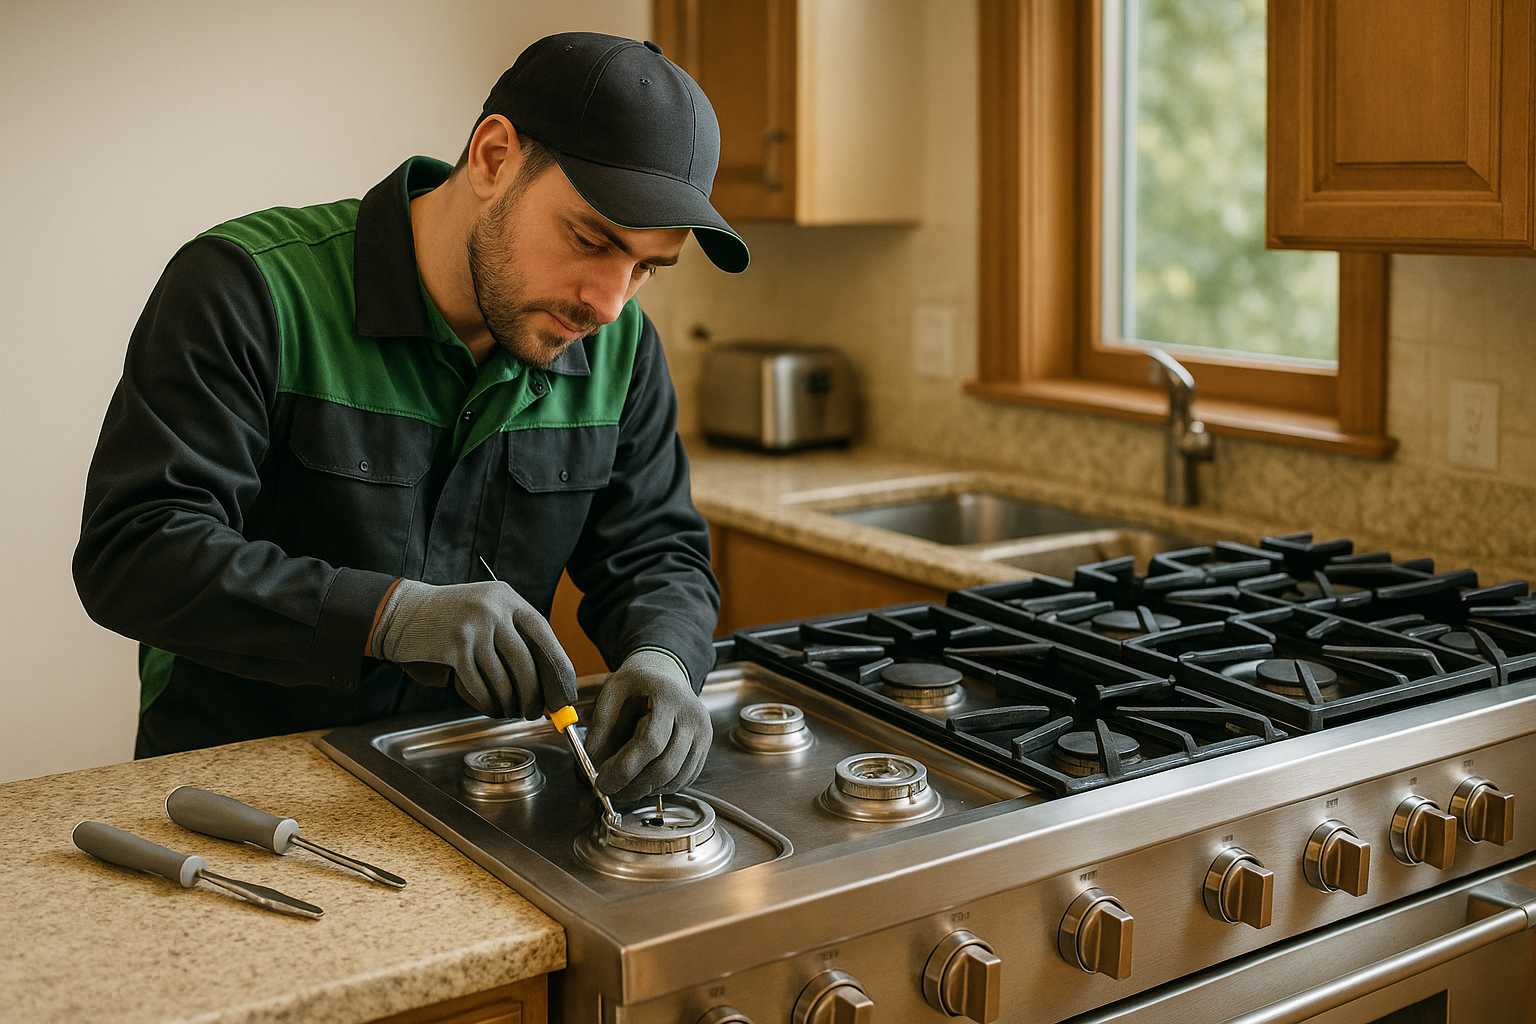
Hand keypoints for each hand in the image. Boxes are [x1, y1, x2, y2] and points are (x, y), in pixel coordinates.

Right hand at [371, 579, 576, 719]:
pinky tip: (490, 706)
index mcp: (508, 598)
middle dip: (534, 694)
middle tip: (535, 711)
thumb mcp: (487, 611)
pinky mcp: (452, 648)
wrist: (401, 611)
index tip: (564, 692)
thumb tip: (548, 680)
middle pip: (526, 662)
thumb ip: (515, 635)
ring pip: (503, 679)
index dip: (559, 667)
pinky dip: (486, 702)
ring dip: (509, 702)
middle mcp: (493, 609)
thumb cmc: (450, 618)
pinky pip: (479, 686)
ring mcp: (472, 627)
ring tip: (511, 710)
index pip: (544, 635)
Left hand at [584, 649, 710, 801]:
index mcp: (669, 697)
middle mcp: (692, 715)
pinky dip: (662, 787)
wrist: (666, 673)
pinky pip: (686, 778)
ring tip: (624, 788)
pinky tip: (644, 781)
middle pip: (667, 766)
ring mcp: (703, 732)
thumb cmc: (639, 681)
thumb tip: (593, 761)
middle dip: (634, 786)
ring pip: (677, 777)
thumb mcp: (612, 690)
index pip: (651, 743)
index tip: (603, 782)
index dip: (625, 769)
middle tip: (611, 791)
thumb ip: (601, 722)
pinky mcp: (704, 746)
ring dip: (647, 790)